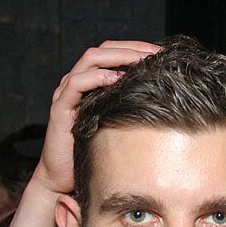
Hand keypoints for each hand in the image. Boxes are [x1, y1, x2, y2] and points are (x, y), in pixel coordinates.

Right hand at [36, 40, 160, 194]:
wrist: (63, 178)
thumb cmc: (94, 151)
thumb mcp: (118, 124)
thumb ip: (132, 107)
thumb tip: (165, 100)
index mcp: (91, 82)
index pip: (113, 52)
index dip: (136, 48)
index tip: (162, 53)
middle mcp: (77, 82)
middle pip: (103, 50)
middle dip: (132, 48)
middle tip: (156, 53)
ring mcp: (66, 93)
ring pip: (91, 59)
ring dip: (118, 57)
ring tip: (141, 61)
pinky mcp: (60, 108)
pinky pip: (77, 84)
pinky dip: (98, 77)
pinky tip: (118, 79)